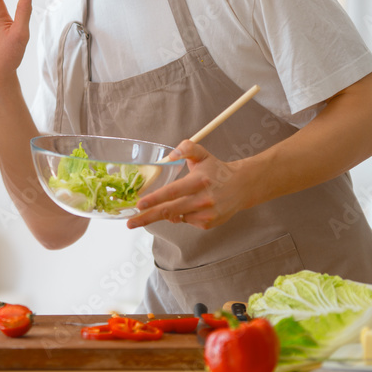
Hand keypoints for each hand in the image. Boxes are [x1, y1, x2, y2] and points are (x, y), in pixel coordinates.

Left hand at [125, 141, 247, 230]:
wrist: (241, 187)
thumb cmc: (216, 170)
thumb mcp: (202, 154)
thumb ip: (187, 148)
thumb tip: (170, 155)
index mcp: (199, 181)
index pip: (173, 192)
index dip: (154, 199)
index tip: (139, 204)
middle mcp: (203, 200)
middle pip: (169, 211)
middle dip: (147, 217)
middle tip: (130, 222)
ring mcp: (206, 214)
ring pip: (176, 217)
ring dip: (166, 213)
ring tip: (165, 204)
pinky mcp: (208, 224)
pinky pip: (186, 221)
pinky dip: (181, 215)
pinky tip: (189, 205)